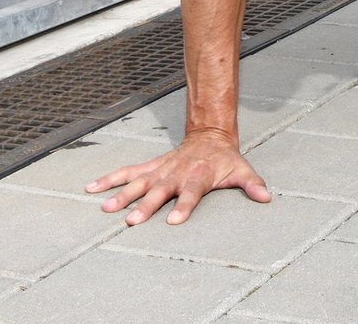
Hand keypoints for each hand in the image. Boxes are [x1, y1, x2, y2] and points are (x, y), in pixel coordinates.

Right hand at [85, 130, 270, 224]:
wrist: (209, 135)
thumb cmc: (225, 159)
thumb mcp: (242, 170)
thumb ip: (252, 184)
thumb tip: (266, 197)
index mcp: (199, 176)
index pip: (191, 193)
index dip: (184, 206)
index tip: (174, 221)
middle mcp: (176, 173)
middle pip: (160, 191)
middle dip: (146, 206)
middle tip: (132, 221)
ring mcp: (161, 170)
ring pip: (139, 182)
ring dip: (122, 194)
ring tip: (105, 208)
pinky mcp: (150, 166)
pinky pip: (127, 172)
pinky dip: (109, 179)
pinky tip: (91, 189)